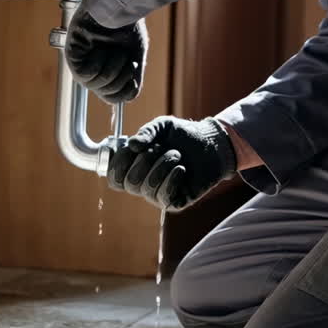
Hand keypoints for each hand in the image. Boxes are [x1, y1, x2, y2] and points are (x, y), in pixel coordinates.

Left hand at [64, 0, 147, 102]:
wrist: (119, 6)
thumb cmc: (127, 26)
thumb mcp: (136, 56)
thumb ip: (131, 79)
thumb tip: (127, 97)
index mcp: (109, 70)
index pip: (117, 97)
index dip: (127, 88)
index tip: (133, 68)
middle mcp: (95, 70)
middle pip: (109, 96)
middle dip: (122, 77)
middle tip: (125, 58)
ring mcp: (82, 65)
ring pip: (98, 86)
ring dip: (112, 68)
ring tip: (114, 51)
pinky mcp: (72, 56)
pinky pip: (86, 75)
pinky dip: (98, 63)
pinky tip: (100, 49)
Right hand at [107, 115, 236, 210]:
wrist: (211, 143)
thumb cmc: (183, 135)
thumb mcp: (163, 126)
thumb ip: (146, 132)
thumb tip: (132, 145)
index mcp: (135, 167)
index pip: (115, 177)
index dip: (119, 164)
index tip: (132, 148)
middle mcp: (144, 183)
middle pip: (129, 183)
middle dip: (145, 160)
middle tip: (161, 148)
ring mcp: (158, 194)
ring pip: (146, 188)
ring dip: (161, 166)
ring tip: (176, 155)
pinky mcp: (175, 202)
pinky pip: (164, 197)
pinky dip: (171, 179)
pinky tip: (181, 168)